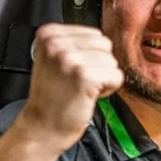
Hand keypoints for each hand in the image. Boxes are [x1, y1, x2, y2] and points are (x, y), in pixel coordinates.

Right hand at [17, 23, 123, 153]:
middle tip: (79, 81)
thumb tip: (102, 38)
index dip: (90, 55)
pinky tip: (89, 95)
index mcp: (48, 34)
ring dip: (103, 78)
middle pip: (105, 44)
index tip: (72, 70)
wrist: (43, 127)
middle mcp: (56, 43)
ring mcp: (70, 59)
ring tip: (82, 88)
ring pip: (112, 61)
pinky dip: (109, 89)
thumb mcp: (54, 59)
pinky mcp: (84, 76)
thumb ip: (74, 43)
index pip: (94, 34)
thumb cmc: (52, 97)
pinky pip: (116, 76)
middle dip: (99, 64)